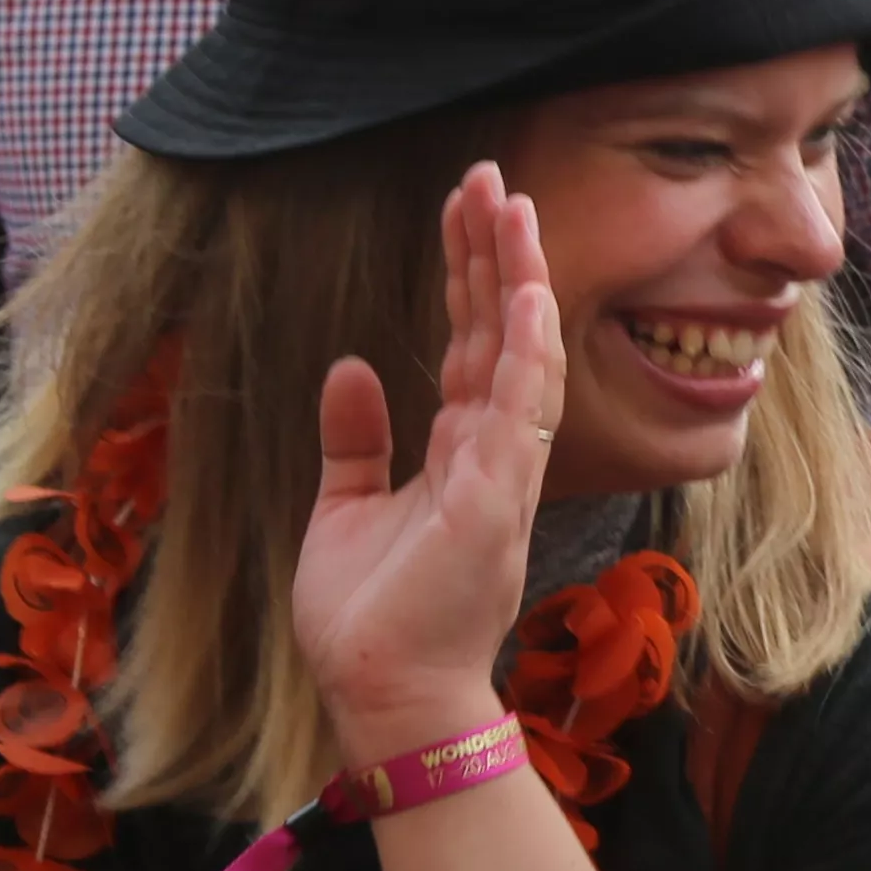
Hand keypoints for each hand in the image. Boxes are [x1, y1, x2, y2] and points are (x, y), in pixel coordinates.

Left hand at [291, 161, 561, 769]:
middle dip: (496, 252)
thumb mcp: (345, 509)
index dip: (470, 275)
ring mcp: (502, 471)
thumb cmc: (369, 619)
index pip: (473, 344)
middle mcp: (493, 452)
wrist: (382, 693)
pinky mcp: (496, 496)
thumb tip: (350, 365)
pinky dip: (525, 346)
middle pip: (501, 331)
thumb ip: (355, 439)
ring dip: (516, 278)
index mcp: (461, 453)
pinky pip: (521, 406)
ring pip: (520, 352)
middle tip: (490, 177)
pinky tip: (524, 290)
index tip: (466, 209)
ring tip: (508, 204)